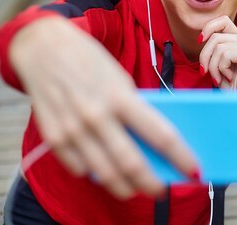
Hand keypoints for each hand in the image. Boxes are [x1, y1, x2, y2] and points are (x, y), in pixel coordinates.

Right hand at [9, 17, 198, 198]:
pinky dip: (93, 173)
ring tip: (134, 189)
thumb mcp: (120, 80)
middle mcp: (97, 116)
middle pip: (132, 163)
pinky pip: (78, 168)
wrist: (43, 46)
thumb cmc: (90, 62)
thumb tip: (153, 142)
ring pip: (105, 173)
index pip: (161, 134)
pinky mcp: (52, 137)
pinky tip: (102, 171)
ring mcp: (72, 129)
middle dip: (151, 183)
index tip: (193, 170)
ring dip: (124, 187)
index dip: (180, 156)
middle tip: (161, 190)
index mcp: (121, 97)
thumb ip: (134, 109)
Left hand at [198, 15, 236, 90]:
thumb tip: (201, 38)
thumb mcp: (218, 64)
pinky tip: (229, 77)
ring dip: (213, 66)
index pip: (222, 20)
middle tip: (207, 71)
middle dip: (205, 56)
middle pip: (215, 37)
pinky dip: (221, 68)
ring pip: (218, 46)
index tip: (200, 41)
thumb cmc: (231, 86)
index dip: (209, 27)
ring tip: (219, 77)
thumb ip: (214, 48)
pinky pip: (225, 54)